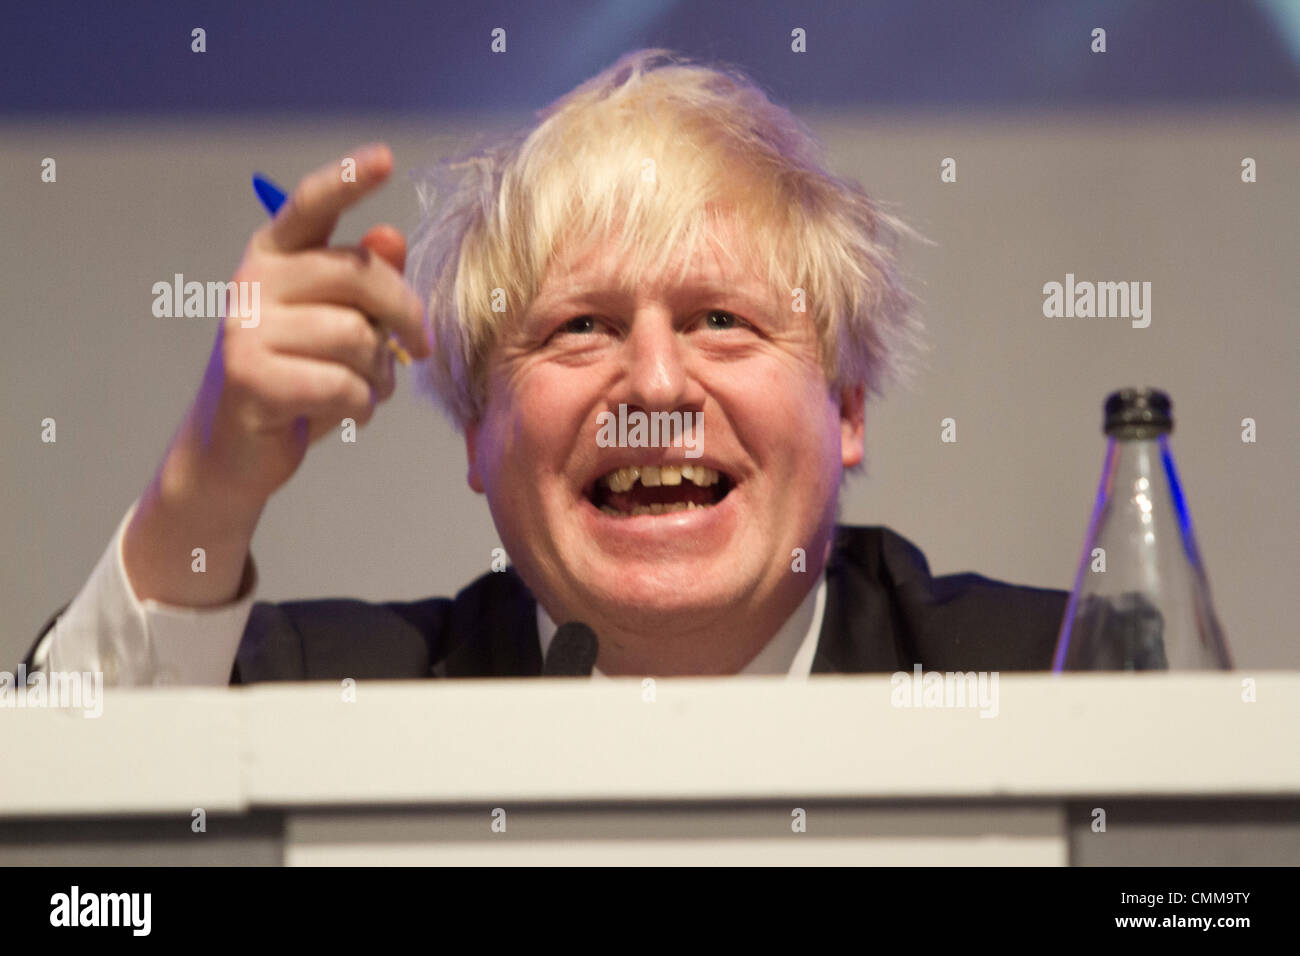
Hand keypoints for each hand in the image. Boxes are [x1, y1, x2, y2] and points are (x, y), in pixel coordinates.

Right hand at [183, 143, 430, 508]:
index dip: (349, 179)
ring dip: (381, 374)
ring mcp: (246, 328)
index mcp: (275, 255)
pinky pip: (344, 385)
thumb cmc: (298, 379)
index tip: (386, 157)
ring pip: (358, 338)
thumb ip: (366, 283)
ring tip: (364, 388)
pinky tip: (346, 413)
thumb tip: (391, 236)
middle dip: (406, 315)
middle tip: (421, 347)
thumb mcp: (336, 325)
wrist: (234, 451)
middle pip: (360, 275)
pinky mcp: (250, 377)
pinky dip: (361, 407)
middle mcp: (254, 280)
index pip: (312, 205)